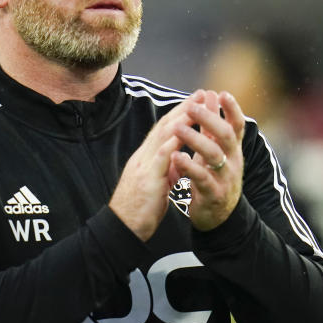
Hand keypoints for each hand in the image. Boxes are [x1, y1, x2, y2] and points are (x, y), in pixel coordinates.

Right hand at [109, 101, 190, 240]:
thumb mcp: (155, 186)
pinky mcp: (147, 179)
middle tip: (201, 93)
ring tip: (197, 106)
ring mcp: (144, 166)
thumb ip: (165, 173)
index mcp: (146, 158)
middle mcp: (144, 157)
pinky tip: (183, 133)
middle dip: (184, 108)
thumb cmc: (139, 210)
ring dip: (181, 119)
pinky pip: (160, 158)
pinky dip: (172, 143)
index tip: (196, 100)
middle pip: (165, 126)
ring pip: (163, 137)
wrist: (121, 229)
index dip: (180, 113)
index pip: (164, 130)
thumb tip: (177, 166)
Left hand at [170, 90, 245, 230]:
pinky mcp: (213, 194)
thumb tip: (211, 94)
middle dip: (209, 119)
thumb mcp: (214, 148)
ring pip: (214, 155)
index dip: (232, 109)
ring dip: (195, 139)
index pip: (237, 124)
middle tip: (192, 108)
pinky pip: (201, 178)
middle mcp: (232, 160)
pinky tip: (176, 157)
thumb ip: (212, 123)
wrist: (218, 215)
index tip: (221, 93)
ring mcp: (225, 177)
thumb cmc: (214, 174)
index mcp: (233, 148)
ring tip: (178, 128)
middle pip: (225, 135)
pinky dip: (188, 166)